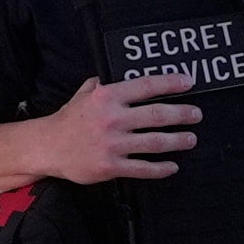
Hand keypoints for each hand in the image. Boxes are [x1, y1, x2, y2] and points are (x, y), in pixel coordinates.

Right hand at [34, 70, 198, 186]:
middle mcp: (112, 119)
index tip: (188, 82)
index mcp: (107, 97)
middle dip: (182, 114)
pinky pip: (142, 168)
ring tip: (191, 138)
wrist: (47, 147)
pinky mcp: (110, 166)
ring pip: (154, 142)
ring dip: (177, 140)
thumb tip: (122, 74)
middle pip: (157, 115)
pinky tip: (173, 166)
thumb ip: (105, 84)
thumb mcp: (85, 93)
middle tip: (196, 114)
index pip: (145, 86)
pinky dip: (161, 168)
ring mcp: (112, 144)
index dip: (170, 84)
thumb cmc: (69, 119)